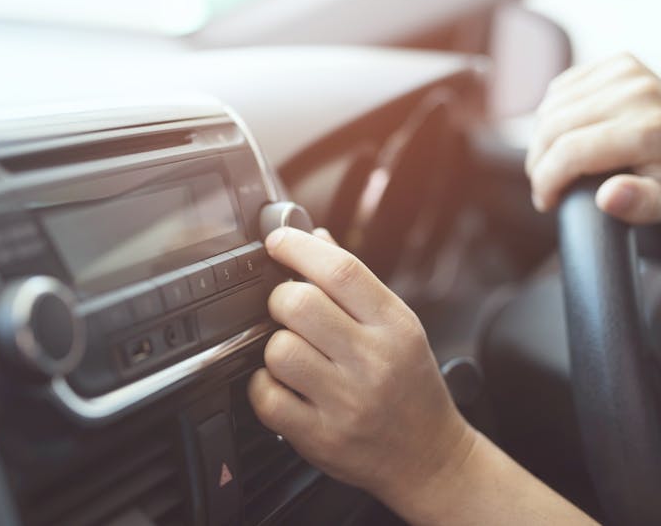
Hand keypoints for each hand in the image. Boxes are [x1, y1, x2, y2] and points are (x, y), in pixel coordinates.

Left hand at [248, 227, 474, 518]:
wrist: (431, 457)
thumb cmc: (410, 385)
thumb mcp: (398, 326)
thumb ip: (355, 283)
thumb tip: (315, 237)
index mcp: (394, 325)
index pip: (340, 270)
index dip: (298, 247)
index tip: (277, 241)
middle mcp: (373, 361)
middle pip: (299, 305)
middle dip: (280, 298)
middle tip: (286, 309)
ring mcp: (347, 402)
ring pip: (279, 350)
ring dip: (274, 347)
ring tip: (291, 354)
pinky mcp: (322, 437)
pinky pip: (267, 398)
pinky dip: (264, 387)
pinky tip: (283, 387)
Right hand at [527, 53, 660, 223]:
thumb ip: (641, 204)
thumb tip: (608, 196)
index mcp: (649, 130)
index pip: (570, 152)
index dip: (546, 181)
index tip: (545, 202)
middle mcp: (637, 93)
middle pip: (553, 128)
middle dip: (538, 163)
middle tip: (544, 187)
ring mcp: (627, 73)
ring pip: (549, 108)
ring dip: (540, 142)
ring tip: (551, 164)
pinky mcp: (618, 63)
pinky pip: (560, 89)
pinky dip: (552, 115)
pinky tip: (564, 135)